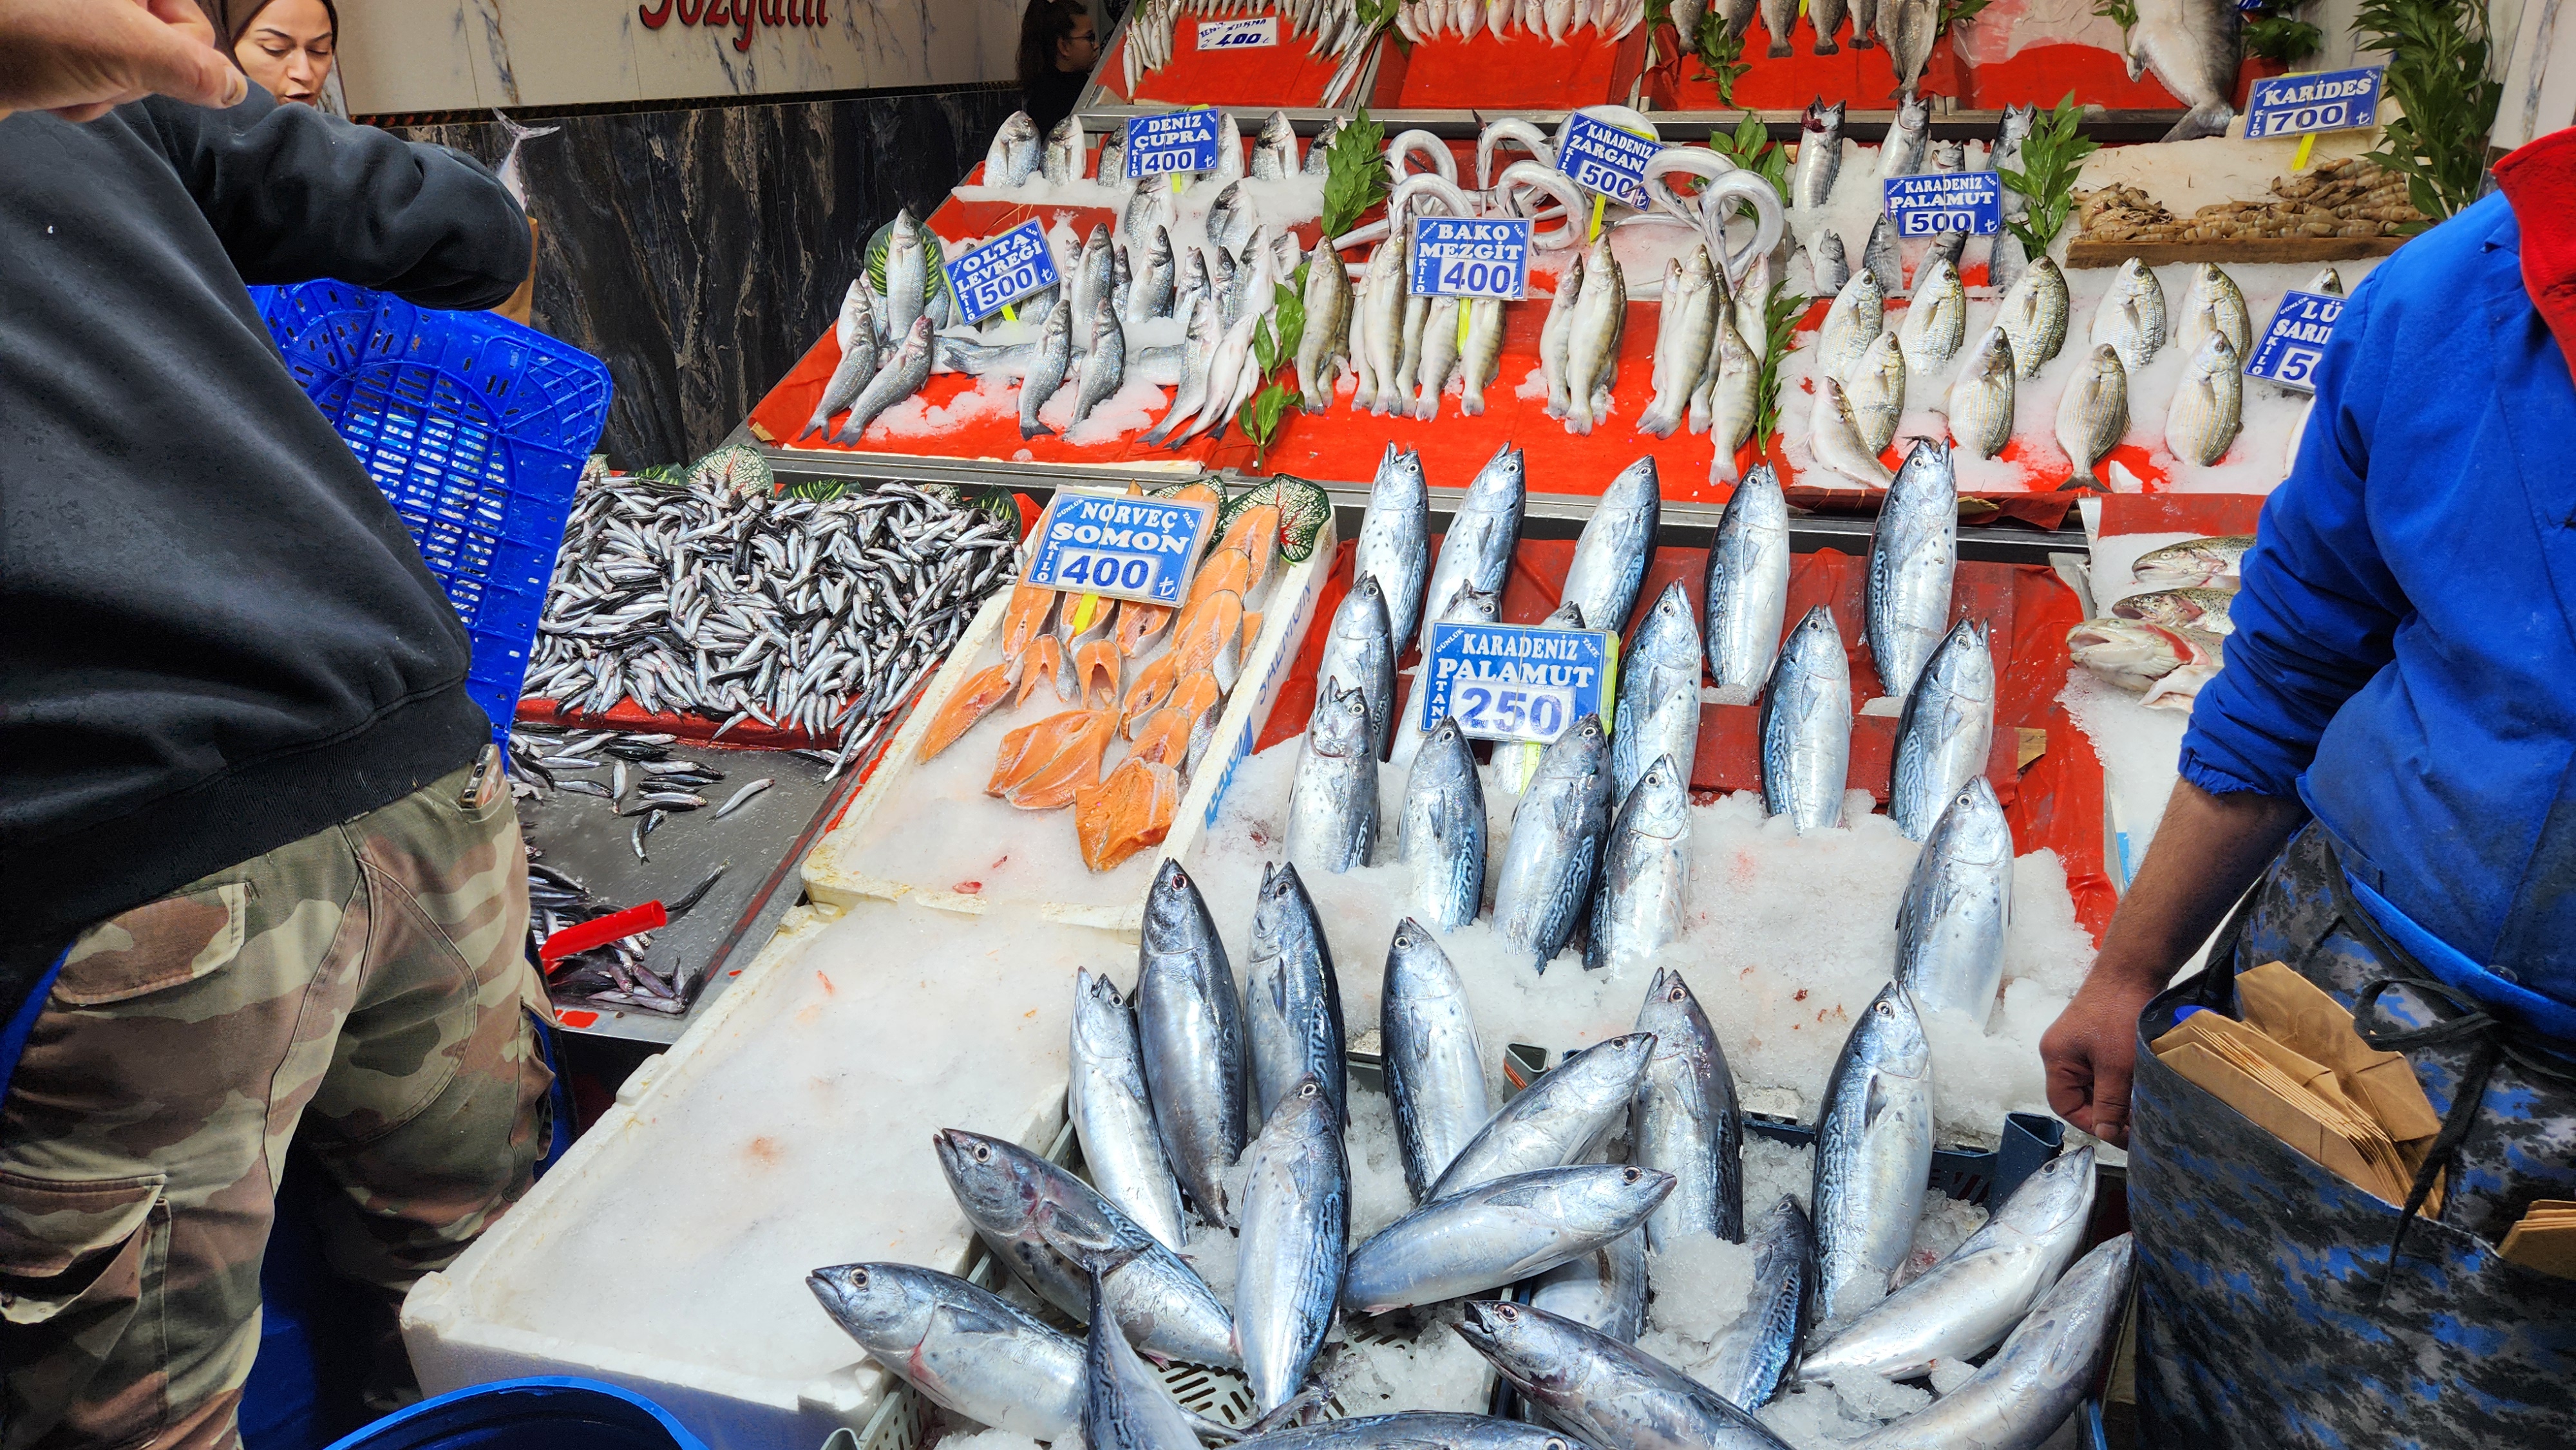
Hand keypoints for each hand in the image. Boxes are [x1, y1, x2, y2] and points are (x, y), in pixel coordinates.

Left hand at [0, 0, 245, 122]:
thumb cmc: (25, 36)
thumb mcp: (126, 50)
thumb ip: (193, 69)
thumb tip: (235, 90)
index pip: (191, 25)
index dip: (173, 56)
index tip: (136, 60)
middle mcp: (106, 0)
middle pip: (157, 49)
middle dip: (127, 75)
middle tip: (94, 72)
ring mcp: (73, 19)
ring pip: (122, 68)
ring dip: (100, 91)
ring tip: (63, 83)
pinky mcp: (48, 43)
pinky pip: (87, 75)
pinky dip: (74, 93)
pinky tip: (46, 89)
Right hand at [2040, 968, 2163, 1146]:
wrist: (2134, 971)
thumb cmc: (2118, 1013)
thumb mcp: (2115, 1066)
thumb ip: (2109, 1103)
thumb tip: (2106, 1133)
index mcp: (2056, 1059)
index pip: (2065, 1106)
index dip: (2092, 1123)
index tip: (2120, 1132)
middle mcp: (2063, 1052)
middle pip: (2081, 1096)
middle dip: (2108, 1110)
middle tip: (2137, 1122)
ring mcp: (2080, 1044)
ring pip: (2097, 1084)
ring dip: (2118, 1095)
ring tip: (2142, 1103)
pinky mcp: (2098, 1037)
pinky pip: (2106, 1070)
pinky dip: (2123, 1081)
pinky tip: (2141, 1084)